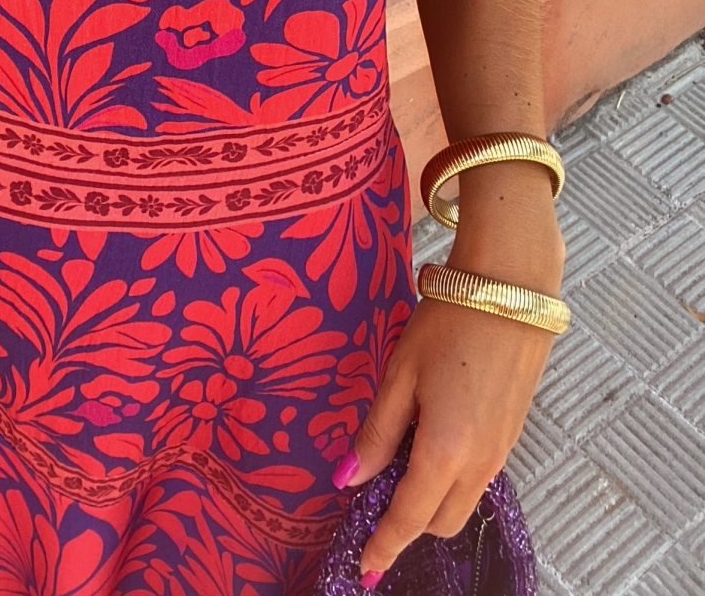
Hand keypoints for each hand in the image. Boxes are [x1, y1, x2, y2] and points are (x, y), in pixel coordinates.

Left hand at [337, 165, 564, 585]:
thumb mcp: (400, 374)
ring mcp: (502, 451)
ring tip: (399, 462)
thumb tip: (346, 479)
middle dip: (407, 522)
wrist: (511, 291)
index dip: (384, 547)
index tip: (363, 572)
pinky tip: (431, 440)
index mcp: (446, 451)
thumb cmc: (447, 324)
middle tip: (374, 491)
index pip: (410, 519)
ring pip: (462, 501)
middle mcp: (480, 463)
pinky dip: (451, 477)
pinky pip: (478, 477)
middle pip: (440, 521)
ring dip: (431, 500)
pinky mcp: (512, 435)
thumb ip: (376, 432)